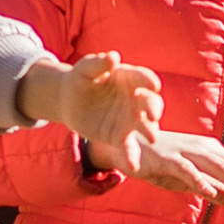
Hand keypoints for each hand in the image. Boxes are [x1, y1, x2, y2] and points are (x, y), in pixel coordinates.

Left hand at [19, 52, 162, 158]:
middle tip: (152, 114)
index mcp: (129, 78)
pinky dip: (132, 156)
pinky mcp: (120, 137)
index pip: (143, 78)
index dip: (149, 80)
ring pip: (145, 125)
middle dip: (154, 107)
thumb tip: (113, 57)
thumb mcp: (85, 69)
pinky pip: (129, 147)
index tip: (153, 84)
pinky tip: (133, 166)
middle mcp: (135, 99)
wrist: (69, 101)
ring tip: (152, 138)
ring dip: (150, 131)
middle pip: (151, 102)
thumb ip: (98, 62)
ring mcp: (130, 119)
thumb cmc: (80, 79)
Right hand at [94, 128, 223, 208]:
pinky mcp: (168, 158)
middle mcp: (202, 147)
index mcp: (211, 150)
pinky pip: (188, 171)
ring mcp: (186, 151)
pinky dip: (201, 181)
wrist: (128, 147)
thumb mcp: (190, 179)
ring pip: (216, 167)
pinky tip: (212, 194)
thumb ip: (212, 188)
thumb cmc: (161, 163)